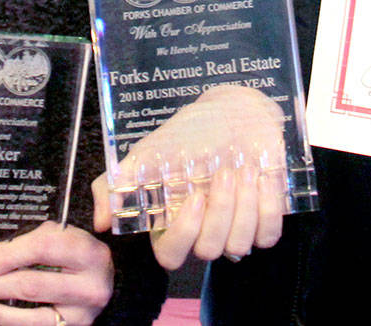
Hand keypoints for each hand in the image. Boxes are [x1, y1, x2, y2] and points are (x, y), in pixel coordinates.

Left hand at [0, 221, 111, 325]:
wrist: (105, 281)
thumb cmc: (75, 254)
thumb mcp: (51, 237)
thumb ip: (12, 243)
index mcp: (87, 252)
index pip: (42, 250)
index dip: (6, 256)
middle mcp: (90, 285)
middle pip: (32, 284)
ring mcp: (82, 314)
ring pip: (31, 316)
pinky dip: (5, 324)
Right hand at [92, 85, 285, 269]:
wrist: (231, 113)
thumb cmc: (188, 133)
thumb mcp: (149, 152)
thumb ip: (118, 184)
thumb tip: (102, 222)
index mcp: (171, 222)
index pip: (171, 256)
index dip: (184, 235)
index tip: (194, 197)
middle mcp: (201, 233)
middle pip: (209, 250)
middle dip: (220, 211)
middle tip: (225, 172)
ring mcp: (233, 230)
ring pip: (240, 244)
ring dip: (246, 207)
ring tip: (246, 170)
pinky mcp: (262, 222)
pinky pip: (269, 236)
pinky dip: (269, 209)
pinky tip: (264, 179)